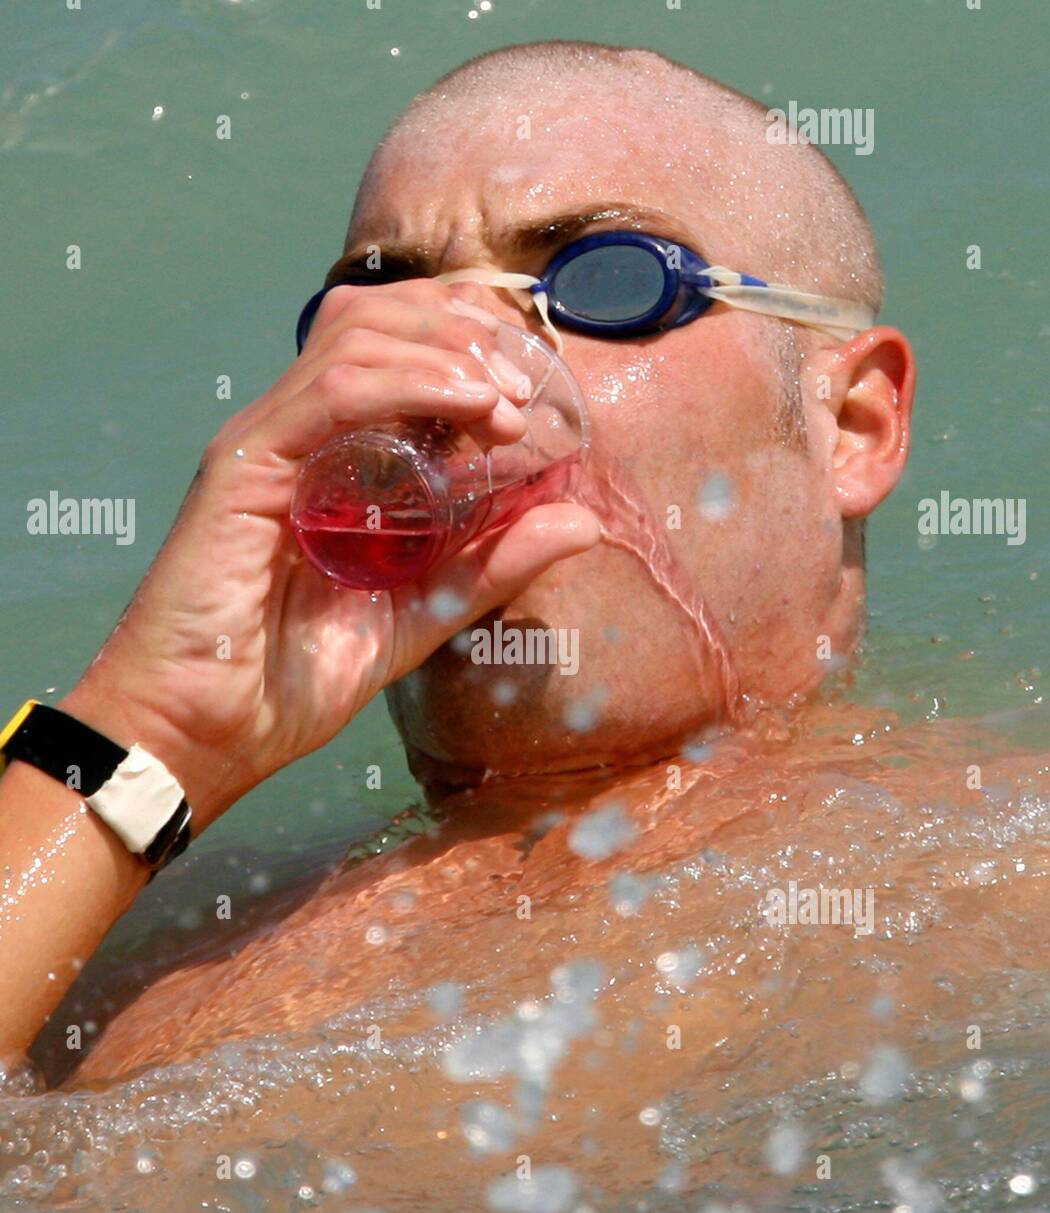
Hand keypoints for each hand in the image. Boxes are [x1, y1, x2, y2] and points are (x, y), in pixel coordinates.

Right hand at [64, 280, 598, 829]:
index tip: (535, 386)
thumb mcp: (422, 613)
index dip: (470, 343)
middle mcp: (297, 432)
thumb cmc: (292, 676)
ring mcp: (268, 441)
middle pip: (377, 318)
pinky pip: (334, 392)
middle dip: (463, 330)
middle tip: (526, 383)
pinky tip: (469, 406)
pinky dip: (410, 382)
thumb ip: (493, 564)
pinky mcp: (246, 465)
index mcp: (331, 454)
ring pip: (358, 336)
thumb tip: (581, 520)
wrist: (206, 733)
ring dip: (447, 353)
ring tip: (505, 403)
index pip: (396, 348)